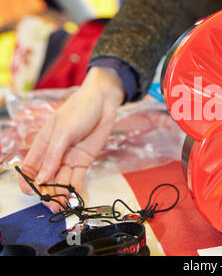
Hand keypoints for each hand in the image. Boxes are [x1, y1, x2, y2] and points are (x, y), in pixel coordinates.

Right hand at [19, 67, 124, 212]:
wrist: (103, 103)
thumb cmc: (79, 110)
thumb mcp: (63, 130)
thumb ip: (53, 155)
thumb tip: (42, 178)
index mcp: (42, 144)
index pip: (29, 168)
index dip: (29, 182)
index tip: (33, 192)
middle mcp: (54, 154)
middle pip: (46, 178)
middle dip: (47, 192)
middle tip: (51, 205)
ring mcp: (69, 158)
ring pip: (61, 181)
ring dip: (60, 194)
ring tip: (61, 207)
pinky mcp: (84, 161)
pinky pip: (77, 178)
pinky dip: (75, 189)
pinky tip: (74, 200)